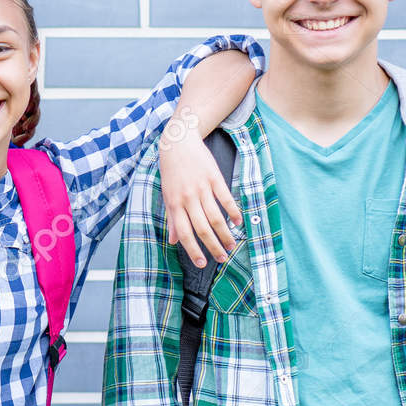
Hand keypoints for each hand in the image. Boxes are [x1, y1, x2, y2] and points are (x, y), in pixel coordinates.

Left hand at [159, 127, 243, 268]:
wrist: (178, 142)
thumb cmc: (171, 171)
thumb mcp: (167, 195)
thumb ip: (172, 219)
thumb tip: (173, 242)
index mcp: (174, 204)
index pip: (184, 233)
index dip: (193, 250)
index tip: (201, 263)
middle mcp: (188, 198)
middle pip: (202, 228)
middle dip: (212, 246)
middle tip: (222, 258)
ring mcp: (202, 187)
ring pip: (215, 216)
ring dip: (225, 234)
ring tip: (231, 245)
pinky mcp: (214, 177)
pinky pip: (225, 198)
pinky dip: (233, 212)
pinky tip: (238, 223)